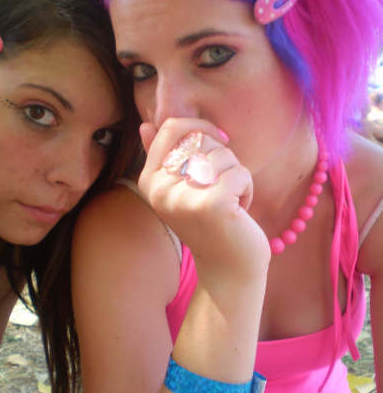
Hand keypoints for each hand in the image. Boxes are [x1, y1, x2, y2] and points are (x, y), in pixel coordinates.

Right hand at [138, 118, 269, 281]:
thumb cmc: (208, 223)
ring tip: (229, 201)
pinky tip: (239, 210)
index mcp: (149, 181)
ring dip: (236, 175)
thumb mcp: (180, 189)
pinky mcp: (212, 204)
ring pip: (223, 155)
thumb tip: (145, 125)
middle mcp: (160, 189)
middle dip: (223, 157)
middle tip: (222, 188)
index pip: (170, 128)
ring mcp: (184, 197)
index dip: (200, 127)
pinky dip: (247, 188)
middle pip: (202, 139)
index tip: (220, 142)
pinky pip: (240, 172)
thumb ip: (164, 158)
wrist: (227, 268)